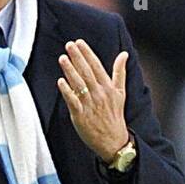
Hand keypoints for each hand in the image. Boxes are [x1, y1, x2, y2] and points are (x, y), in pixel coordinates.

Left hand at [57, 39, 129, 163]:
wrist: (113, 140)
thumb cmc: (115, 116)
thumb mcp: (120, 93)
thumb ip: (120, 72)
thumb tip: (124, 54)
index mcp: (108, 87)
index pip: (96, 66)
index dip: (87, 53)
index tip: (79, 42)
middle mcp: (99, 94)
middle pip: (87, 72)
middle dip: (77, 57)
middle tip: (69, 45)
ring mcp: (90, 105)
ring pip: (79, 84)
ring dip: (70, 70)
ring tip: (62, 58)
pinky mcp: (81, 116)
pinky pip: (73, 101)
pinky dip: (67, 91)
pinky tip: (60, 81)